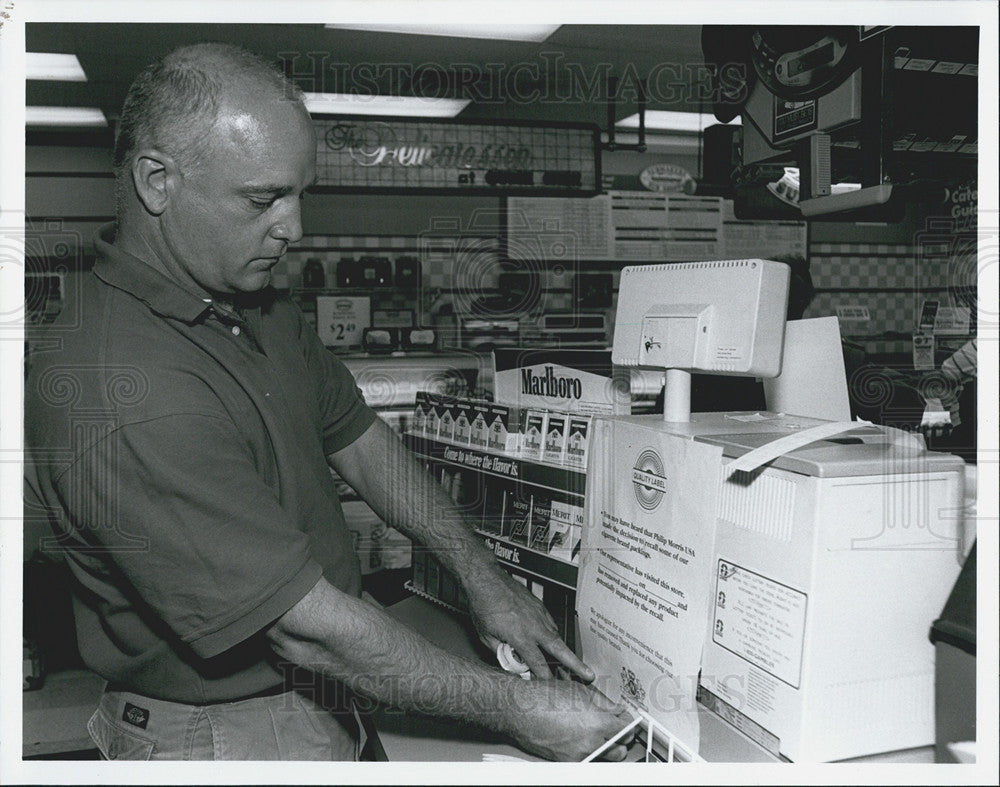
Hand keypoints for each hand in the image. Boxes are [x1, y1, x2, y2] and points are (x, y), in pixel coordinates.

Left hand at [466, 568, 593, 680]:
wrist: (487, 580)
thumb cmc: (484, 605)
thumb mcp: (486, 636)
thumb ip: (501, 652)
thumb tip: (509, 662)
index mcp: (521, 636)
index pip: (538, 663)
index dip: (546, 678)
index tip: (552, 687)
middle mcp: (534, 626)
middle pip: (559, 649)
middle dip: (575, 665)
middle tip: (589, 675)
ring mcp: (539, 615)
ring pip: (557, 637)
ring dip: (564, 652)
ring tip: (571, 665)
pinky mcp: (539, 607)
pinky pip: (551, 625)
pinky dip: (553, 635)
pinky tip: (552, 642)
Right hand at [502, 678, 632, 760]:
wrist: (520, 710)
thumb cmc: (544, 697)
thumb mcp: (579, 691)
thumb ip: (603, 703)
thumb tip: (616, 710)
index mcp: (597, 721)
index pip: (626, 728)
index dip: (628, 722)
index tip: (625, 719)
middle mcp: (590, 742)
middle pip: (620, 749)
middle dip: (621, 738)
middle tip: (615, 727)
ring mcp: (579, 754)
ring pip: (605, 757)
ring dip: (607, 747)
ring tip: (598, 734)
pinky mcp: (567, 761)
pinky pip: (588, 759)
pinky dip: (589, 751)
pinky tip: (581, 738)